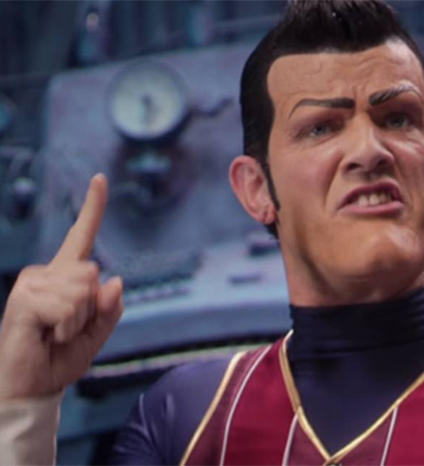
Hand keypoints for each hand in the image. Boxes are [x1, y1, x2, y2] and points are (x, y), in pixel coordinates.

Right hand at [0, 174, 122, 400]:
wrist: (32, 386)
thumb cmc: (60, 358)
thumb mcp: (97, 333)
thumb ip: (110, 308)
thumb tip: (115, 279)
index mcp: (66, 276)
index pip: (82, 236)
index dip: (92, 208)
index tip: (100, 178)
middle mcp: (46, 273)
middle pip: (94, 273)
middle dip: (91, 309)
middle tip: (66, 329)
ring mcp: (32, 283)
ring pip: (83, 290)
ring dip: (78, 320)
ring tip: (55, 333)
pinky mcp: (24, 298)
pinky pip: (69, 305)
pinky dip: (66, 327)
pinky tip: (46, 335)